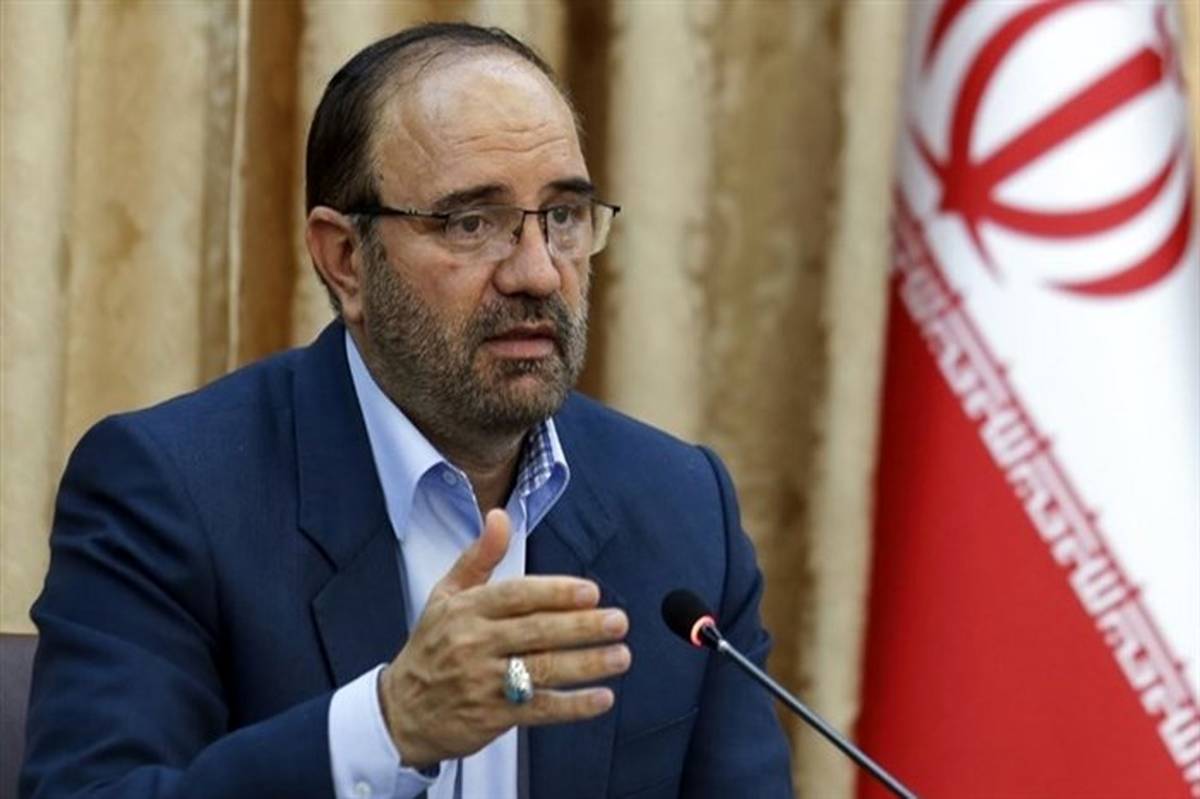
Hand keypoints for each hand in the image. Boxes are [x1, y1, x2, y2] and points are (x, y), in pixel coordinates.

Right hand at [378, 509, 630, 768]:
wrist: (401, 711)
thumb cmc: (432, 646)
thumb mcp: (446, 595)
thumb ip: (479, 556)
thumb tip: (499, 516)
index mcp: (467, 610)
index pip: (517, 595)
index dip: (556, 592)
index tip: (591, 592)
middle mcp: (475, 643)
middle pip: (537, 631)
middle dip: (582, 627)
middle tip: (618, 621)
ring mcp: (484, 682)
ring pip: (542, 669)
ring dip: (587, 664)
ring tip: (621, 656)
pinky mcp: (492, 717)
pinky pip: (540, 710)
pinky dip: (574, 706)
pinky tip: (603, 698)